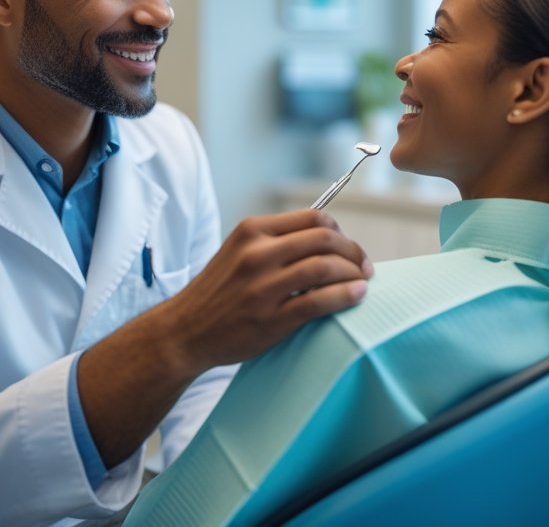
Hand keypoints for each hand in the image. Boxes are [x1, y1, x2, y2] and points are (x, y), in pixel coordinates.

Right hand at [160, 209, 372, 372]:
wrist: (184, 331)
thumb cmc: (218, 292)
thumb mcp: (238, 252)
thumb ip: (275, 242)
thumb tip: (327, 240)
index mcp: (252, 231)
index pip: (313, 218)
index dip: (339, 231)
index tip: (347, 247)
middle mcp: (256, 253)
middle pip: (324, 238)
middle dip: (353, 251)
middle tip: (364, 267)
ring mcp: (263, 286)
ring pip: (325, 267)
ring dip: (353, 273)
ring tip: (362, 282)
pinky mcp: (270, 318)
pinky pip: (319, 300)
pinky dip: (345, 295)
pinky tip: (357, 296)